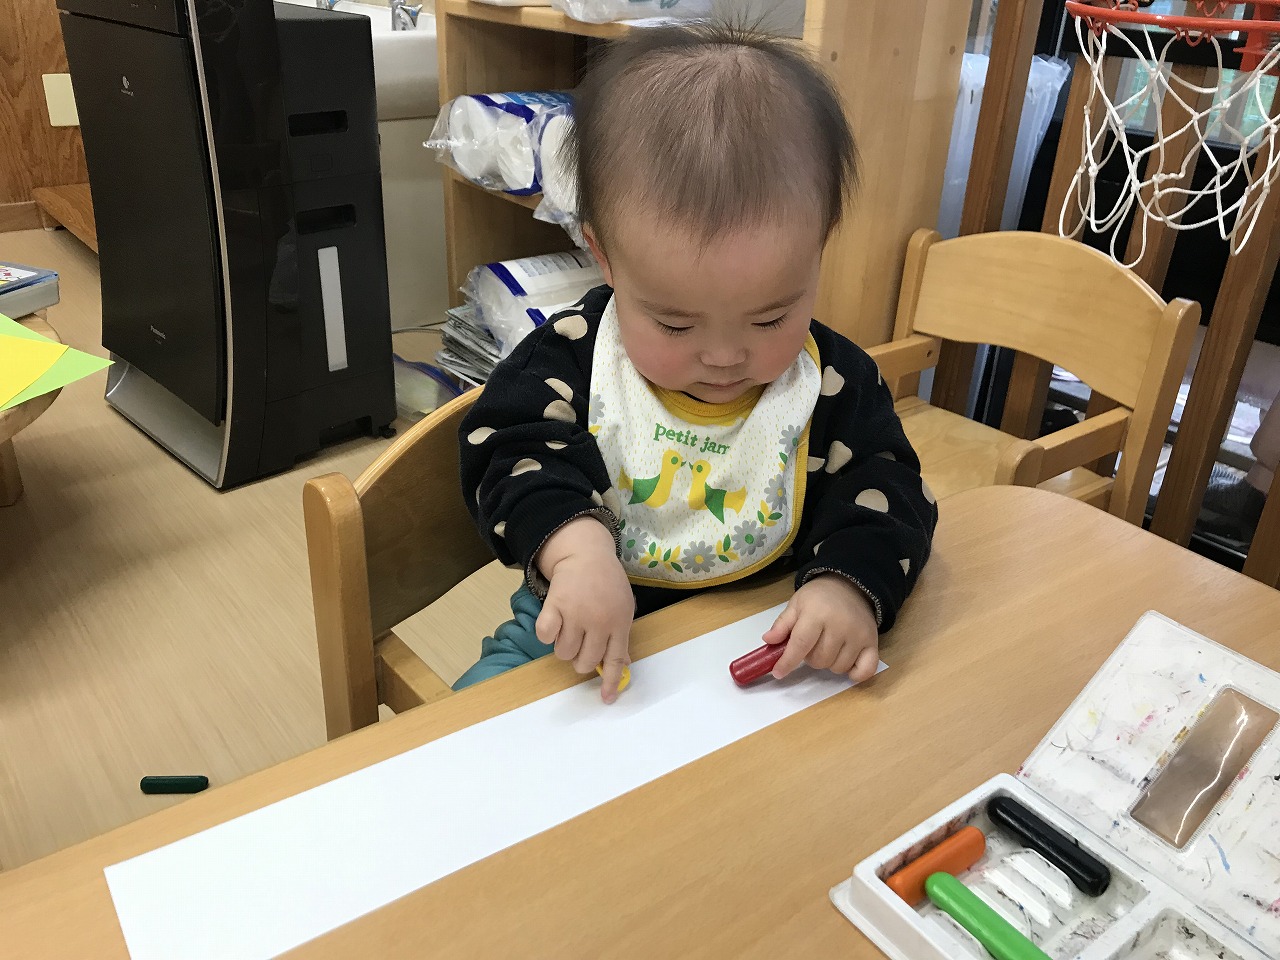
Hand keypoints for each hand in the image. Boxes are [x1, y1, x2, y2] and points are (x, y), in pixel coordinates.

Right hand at [534, 517, 633, 701]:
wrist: (586, 554)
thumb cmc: (607, 582)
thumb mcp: (623, 607)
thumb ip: (621, 635)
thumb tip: (623, 664)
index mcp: (620, 623)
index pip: (616, 660)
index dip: (610, 682)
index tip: (605, 699)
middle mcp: (599, 621)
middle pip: (585, 661)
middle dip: (580, 659)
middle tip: (580, 643)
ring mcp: (576, 614)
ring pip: (563, 653)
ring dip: (563, 646)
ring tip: (568, 627)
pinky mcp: (554, 606)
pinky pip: (545, 636)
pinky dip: (546, 633)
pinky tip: (553, 621)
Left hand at [763, 575, 878, 682]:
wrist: (852, 585)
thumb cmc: (820, 597)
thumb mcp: (797, 604)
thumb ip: (782, 623)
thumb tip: (768, 640)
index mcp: (817, 613)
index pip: (801, 643)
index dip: (788, 661)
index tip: (778, 672)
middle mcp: (840, 625)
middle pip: (819, 660)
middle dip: (810, 658)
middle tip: (812, 644)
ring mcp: (858, 635)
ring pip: (838, 667)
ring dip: (829, 663)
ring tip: (828, 647)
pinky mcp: (872, 643)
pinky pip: (865, 670)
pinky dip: (855, 674)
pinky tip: (847, 664)